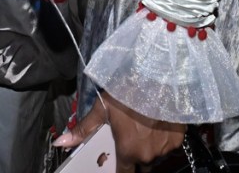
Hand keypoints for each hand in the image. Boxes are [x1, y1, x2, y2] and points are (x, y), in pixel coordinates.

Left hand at [54, 93, 183, 171]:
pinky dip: (163, 139)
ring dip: (150, 148)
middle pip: (140, 165)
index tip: (119, 162)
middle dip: (135, 155)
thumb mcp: (102, 108)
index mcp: (127, 151)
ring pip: (155, 156)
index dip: (120, 169)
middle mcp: (147, 155)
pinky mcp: (178, 140)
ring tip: (145, 127)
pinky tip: (158, 122)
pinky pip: (169, 146)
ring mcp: (165, 149)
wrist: (158, 75)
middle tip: (132, 136)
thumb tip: (60, 143)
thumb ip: (83, 129)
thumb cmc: (128, 90)